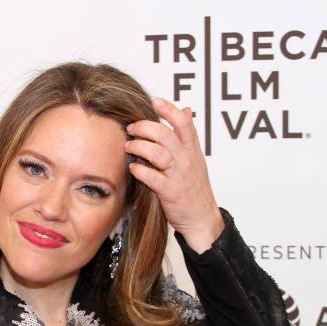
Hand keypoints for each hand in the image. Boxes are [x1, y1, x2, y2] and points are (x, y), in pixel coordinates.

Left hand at [124, 97, 224, 253]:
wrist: (202, 218)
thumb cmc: (194, 188)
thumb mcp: (196, 158)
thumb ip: (188, 136)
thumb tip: (185, 110)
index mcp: (192, 150)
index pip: (184, 122)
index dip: (169, 109)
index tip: (154, 102)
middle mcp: (186, 159)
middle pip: (164, 134)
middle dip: (144, 127)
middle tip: (131, 128)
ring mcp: (179, 176)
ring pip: (157, 153)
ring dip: (139, 146)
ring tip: (128, 146)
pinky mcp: (171, 192)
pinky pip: (153, 177)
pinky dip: (141, 171)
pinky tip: (133, 167)